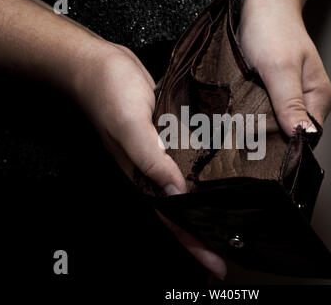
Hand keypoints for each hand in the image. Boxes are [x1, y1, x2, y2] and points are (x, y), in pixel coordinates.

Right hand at [74, 43, 226, 278]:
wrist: (97, 64)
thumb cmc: (108, 93)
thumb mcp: (131, 126)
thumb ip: (152, 160)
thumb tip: (177, 193)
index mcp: (141, 176)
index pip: (170, 219)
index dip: (192, 244)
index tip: (216, 267)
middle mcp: (152, 170)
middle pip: (182, 210)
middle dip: (205, 232)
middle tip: (233, 249)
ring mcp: (161, 154)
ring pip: (187, 188)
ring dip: (207, 205)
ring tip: (233, 220)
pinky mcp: (168, 136)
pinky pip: (189, 162)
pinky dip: (204, 173)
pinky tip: (223, 174)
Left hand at [238, 0, 330, 135]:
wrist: (262, 8)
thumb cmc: (273, 30)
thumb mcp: (280, 69)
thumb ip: (289, 103)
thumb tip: (301, 134)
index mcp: (319, 98)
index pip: (307, 137)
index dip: (288, 145)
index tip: (265, 148)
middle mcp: (307, 100)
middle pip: (291, 133)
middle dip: (271, 138)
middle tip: (249, 137)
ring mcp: (291, 97)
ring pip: (277, 125)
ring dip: (260, 127)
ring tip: (244, 128)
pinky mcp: (275, 93)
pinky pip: (267, 113)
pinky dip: (254, 115)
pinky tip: (244, 116)